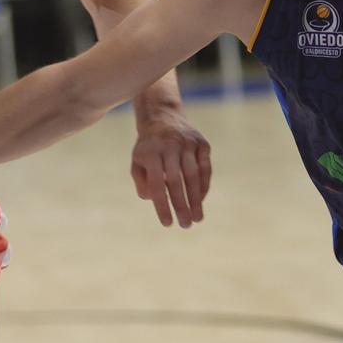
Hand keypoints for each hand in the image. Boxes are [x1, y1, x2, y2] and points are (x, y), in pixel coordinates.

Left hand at [130, 108, 211, 227]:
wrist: (162, 117)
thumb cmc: (148, 148)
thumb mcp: (137, 163)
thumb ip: (143, 183)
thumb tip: (155, 199)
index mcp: (151, 153)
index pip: (157, 184)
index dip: (162, 205)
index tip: (167, 224)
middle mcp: (170, 146)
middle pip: (177, 181)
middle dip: (182, 205)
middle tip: (186, 225)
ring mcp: (188, 143)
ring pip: (194, 175)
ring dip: (197, 199)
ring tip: (197, 218)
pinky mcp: (202, 143)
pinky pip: (205, 167)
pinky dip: (204, 185)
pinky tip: (201, 200)